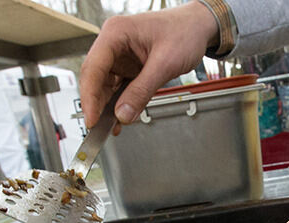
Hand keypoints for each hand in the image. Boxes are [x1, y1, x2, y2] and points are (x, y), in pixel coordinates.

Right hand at [79, 2, 218, 127]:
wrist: (198, 27)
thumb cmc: (185, 31)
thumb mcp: (165, 64)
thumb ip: (142, 91)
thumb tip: (123, 114)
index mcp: (116, 33)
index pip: (93, 68)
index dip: (89, 97)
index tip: (92, 120)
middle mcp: (113, 43)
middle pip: (94, 78)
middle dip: (96, 104)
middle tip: (98, 128)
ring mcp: (119, 56)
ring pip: (104, 86)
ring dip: (106, 107)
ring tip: (110, 127)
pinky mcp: (127, 67)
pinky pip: (118, 88)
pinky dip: (118, 104)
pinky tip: (120, 119)